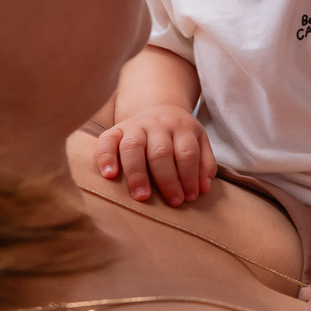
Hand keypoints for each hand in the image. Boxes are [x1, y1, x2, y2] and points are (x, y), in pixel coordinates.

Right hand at [95, 105, 215, 205]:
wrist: (158, 108)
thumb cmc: (178, 135)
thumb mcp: (199, 141)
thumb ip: (204, 163)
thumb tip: (204, 189)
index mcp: (182, 128)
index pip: (187, 153)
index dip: (189, 176)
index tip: (188, 198)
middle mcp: (158, 125)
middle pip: (161, 152)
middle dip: (167, 180)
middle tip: (172, 202)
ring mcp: (135, 126)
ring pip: (133, 147)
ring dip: (137, 174)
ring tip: (142, 197)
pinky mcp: (115, 130)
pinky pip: (107, 141)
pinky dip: (106, 157)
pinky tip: (109, 175)